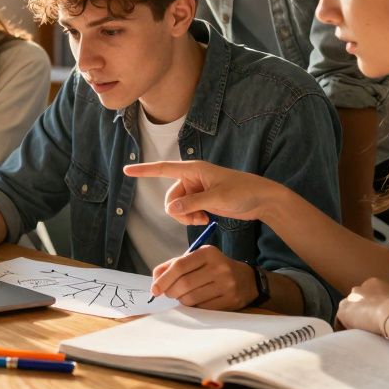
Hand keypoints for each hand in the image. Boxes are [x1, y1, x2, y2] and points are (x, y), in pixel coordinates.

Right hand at [123, 160, 284, 225]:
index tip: (127, 170)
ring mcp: (197, 190)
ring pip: (177, 207)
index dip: (144, 170)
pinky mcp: (202, 201)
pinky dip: (192, 218)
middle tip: (196, 218)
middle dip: (178, 211)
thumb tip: (169, 209)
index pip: (163, 169)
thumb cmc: (242, 192)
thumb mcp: (216, 199)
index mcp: (193, 169)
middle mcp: (192, 178)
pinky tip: (206, 219)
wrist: (262, 199)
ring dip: (186, 217)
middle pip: (170, 197)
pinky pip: (187, 211)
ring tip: (204, 219)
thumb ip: (191, 204)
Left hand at [150, 246, 256, 310]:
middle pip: (184, 284)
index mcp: (207, 253)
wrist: (247, 280)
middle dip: (170, 291)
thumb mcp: (197, 259)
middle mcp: (218, 267)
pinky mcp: (230, 300)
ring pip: (191, 298)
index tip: (154, 290)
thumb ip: (173, 265)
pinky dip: (194, 307)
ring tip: (183, 296)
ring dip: (181, 300)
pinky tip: (196, 301)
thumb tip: (155, 279)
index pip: (179, 266)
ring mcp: (226, 284)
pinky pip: (202, 308)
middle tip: (168, 294)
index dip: (163, 279)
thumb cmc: (214, 268)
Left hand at [336, 277, 388, 333]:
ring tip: (361, 333)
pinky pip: (341, 323)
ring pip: (348, 312)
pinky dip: (346, 330)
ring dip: (353, 321)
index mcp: (373, 284)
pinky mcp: (344, 312)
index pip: (367, 297)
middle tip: (368, 326)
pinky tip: (353, 338)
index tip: (376, 318)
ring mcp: (350, 300)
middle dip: (360, 312)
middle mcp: (359, 289)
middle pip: (355, 302)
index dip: (371, 308)